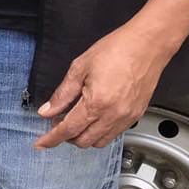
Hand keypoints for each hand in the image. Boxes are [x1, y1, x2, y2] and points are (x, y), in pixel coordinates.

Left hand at [35, 23, 176, 148]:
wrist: (147, 45)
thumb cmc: (116, 50)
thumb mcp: (80, 68)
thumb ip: (63, 94)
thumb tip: (47, 111)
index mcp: (97, 103)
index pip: (68, 129)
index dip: (52, 138)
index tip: (41, 143)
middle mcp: (114, 115)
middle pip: (84, 141)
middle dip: (67, 137)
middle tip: (57, 122)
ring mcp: (127, 117)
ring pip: (100, 141)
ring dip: (84, 136)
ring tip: (75, 120)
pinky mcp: (136, 115)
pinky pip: (114, 134)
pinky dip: (100, 132)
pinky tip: (94, 117)